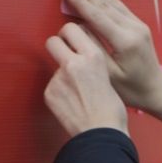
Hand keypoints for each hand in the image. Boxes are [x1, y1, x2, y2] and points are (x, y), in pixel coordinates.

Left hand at [44, 22, 127, 137]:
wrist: (102, 134)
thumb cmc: (111, 109)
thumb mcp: (108, 74)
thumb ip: (90, 62)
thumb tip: (79, 55)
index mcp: (93, 55)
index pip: (71, 28)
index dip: (70, 35)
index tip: (72, 41)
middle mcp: (74, 62)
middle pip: (52, 41)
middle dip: (57, 47)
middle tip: (64, 56)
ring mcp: (59, 78)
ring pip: (53, 66)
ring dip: (60, 74)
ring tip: (76, 92)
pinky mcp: (50, 93)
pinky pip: (51, 86)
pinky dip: (58, 92)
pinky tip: (71, 104)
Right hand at [59, 0, 161, 132]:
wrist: (156, 90)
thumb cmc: (131, 89)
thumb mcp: (109, 75)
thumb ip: (94, 48)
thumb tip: (79, 26)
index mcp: (125, 40)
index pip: (96, 15)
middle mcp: (133, 27)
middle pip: (103, 2)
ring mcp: (138, 24)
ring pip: (111, 0)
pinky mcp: (138, 25)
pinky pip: (117, 5)